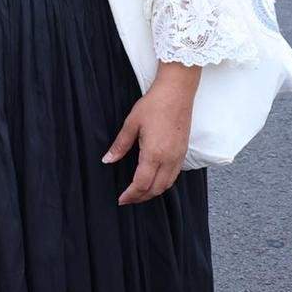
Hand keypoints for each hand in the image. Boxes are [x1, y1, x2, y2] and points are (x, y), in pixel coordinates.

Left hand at [103, 64, 198, 204]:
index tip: (121, 199)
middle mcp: (169, 159)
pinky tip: (154, 180)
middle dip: (141, 197)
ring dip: (153, 192)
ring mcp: (179, 156)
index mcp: (154, 154)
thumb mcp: (131, 124)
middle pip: (155, 189)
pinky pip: (174, 175)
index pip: (141, 184)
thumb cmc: (153, 105)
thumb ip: (120, 145)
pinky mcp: (184, 152)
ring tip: (139, 193)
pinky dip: (163, 183)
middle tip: (127, 199)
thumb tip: (107, 160)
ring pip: (167, 185)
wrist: (177, 92)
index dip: (130, 195)